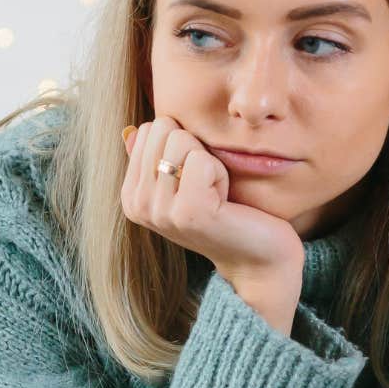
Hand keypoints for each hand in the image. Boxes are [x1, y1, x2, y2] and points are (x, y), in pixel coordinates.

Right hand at [122, 116, 304, 333]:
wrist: (257, 258)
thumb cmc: (226, 213)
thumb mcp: (184, 182)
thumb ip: (157, 156)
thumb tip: (131, 130)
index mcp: (131, 195)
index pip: (149, 130)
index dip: (183, 145)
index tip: (194, 179)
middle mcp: (138, 204)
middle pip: (164, 129)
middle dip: (195, 149)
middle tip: (207, 186)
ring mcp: (160, 210)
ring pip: (181, 139)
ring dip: (209, 162)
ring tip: (215, 194)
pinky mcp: (188, 211)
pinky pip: (202, 159)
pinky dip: (221, 173)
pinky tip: (224, 201)